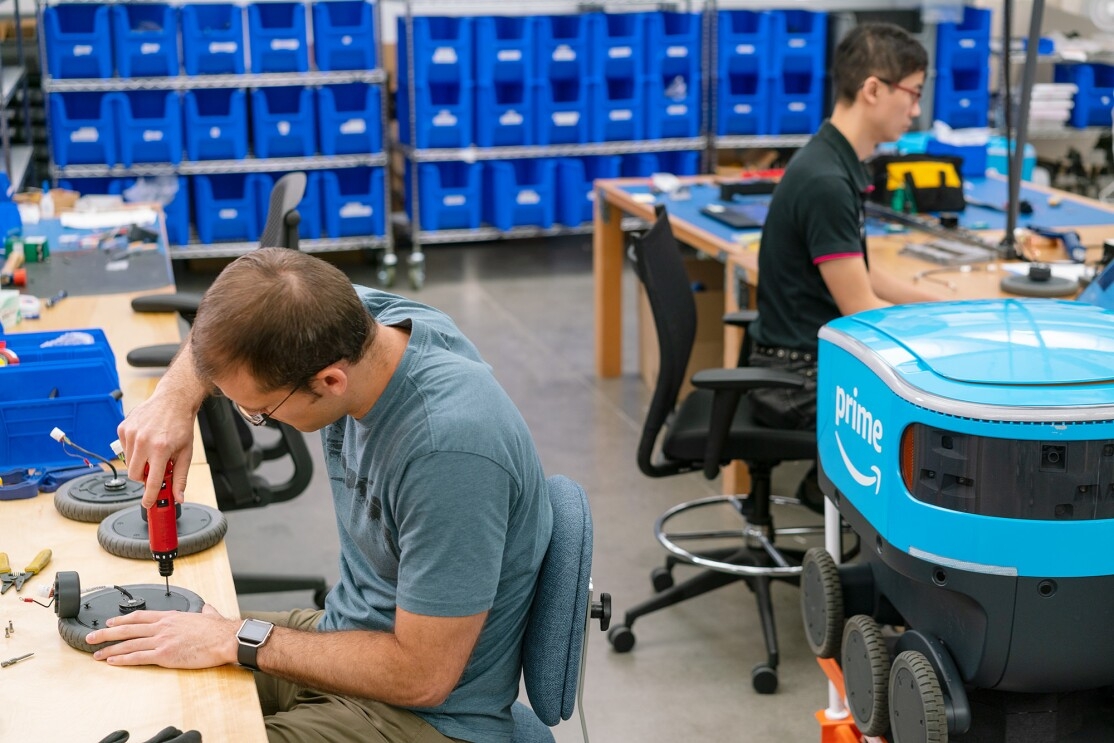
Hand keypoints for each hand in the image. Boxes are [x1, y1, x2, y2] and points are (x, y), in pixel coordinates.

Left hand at [87, 604, 237, 668]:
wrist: (224, 639)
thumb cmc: (218, 630)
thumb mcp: (209, 615)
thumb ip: (205, 612)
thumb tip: (208, 610)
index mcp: (171, 617)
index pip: (140, 616)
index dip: (122, 619)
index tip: (111, 621)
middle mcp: (162, 627)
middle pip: (128, 629)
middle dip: (107, 633)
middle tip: (92, 637)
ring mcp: (162, 640)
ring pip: (129, 643)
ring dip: (110, 648)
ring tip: (96, 653)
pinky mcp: (164, 655)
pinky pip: (138, 657)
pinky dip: (123, 659)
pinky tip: (113, 661)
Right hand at [116, 390, 196, 507]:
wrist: (173, 400)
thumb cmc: (181, 425)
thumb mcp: (186, 453)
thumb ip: (181, 477)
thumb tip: (178, 497)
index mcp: (160, 449)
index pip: (151, 482)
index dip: (149, 497)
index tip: (148, 504)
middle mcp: (143, 441)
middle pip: (135, 475)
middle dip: (145, 477)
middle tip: (156, 469)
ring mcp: (130, 434)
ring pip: (129, 464)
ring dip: (140, 463)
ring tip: (153, 451)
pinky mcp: (123, 428)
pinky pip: (124, 450)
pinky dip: (134, 451)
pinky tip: (145, 441)